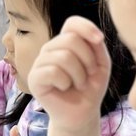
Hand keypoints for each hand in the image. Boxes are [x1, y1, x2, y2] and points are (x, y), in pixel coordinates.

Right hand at [27, 16, 108, 131]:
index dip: (86, 27)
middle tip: (88, 75)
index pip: (71, 23)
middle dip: (87, 59)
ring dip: (78, 74)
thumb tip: (92, 35)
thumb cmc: (90, 87)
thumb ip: (96, 45)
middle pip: (70, 40)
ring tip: (78, 84)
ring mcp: (40, 63)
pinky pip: (52, 71)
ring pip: (63, 57)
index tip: (99, 40)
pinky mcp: (34, 78)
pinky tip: (64, 88)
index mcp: (65, 42)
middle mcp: (50, 49)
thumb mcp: (101, 63)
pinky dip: (65, 82)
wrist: (82, 113)